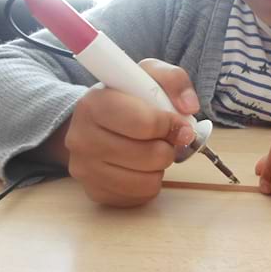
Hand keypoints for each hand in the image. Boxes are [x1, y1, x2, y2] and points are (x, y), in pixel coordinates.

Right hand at [65, 59, 199, 206]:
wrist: (96, 123)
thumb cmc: (127, 97)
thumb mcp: (149, 76)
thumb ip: (174, 80)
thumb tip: (189, 107)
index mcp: (93, 104)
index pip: (145, 124)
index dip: (170, 124)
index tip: (177, 121)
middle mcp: (81, 139)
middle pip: (150, 155)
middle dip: (168, 145)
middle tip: (164, 136)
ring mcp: (84, 170)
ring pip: (149, 180)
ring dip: (161, 165)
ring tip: (152, 148)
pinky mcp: (95, 192)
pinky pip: (141, 196)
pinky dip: (150, 181)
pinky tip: (142, 165)